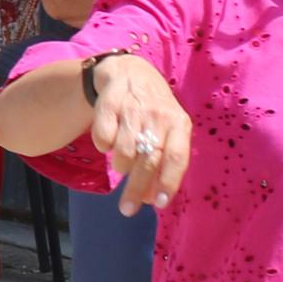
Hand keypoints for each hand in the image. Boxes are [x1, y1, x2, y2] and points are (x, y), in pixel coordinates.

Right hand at [80, 55, 192, 211]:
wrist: (130, 71)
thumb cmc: (153, 112)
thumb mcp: (168, 131)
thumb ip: (164, 163)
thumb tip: (153, 201)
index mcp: (179, 124)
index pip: (176, 157)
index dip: (168, 182)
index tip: (158, 205)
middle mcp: (159, 114)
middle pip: (149, 158)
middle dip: (136, 188)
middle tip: (127, 209)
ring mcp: (134, 106)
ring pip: (125, 149)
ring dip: (121, 165)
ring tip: (121, 167)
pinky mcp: (110, 100)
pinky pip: (102, 135)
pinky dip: (103, 145)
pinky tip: (107, 143)